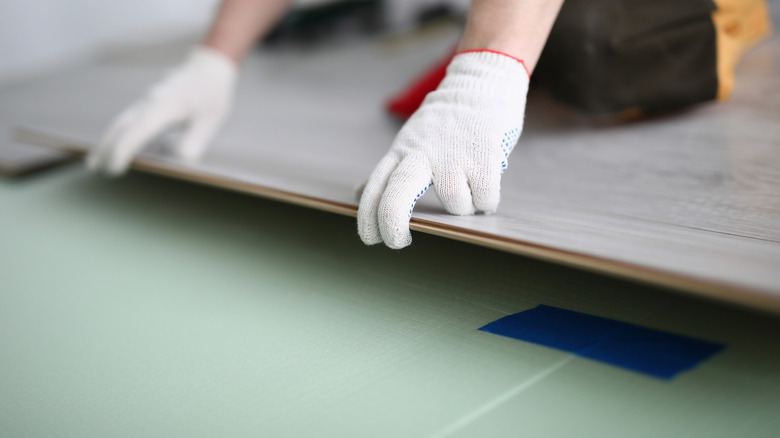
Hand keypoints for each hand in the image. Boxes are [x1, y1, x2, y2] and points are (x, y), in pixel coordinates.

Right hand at [87, 46, 235, 175]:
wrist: (208, 66)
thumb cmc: (211, 93)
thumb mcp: (211, 118)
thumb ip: (197, 138)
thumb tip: (182, 157)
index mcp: (164, 106)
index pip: (138, 131)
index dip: (124, 151)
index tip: (115, 168)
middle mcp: (150, 103)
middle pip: (120, 126)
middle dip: (106, 147)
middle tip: (94, 169)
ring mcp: (147, 101)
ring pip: (120, 122)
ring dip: (106, 141)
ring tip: (94, 162)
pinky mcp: (148, 103)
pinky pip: (127, 119)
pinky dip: (117, 133)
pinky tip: (113, 146)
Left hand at [358, 50, 529, 248]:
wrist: (479, 86)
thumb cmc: (444, 125)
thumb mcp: (407, 142)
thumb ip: (386, 171)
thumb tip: (357, 194)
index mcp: (401, 153)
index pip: (374, 190)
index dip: (367, 220)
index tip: (371, 239)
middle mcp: (422, 154)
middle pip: (397, 198)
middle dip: (393, 227)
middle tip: (399, 243)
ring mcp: (453, 155)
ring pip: (455, 204)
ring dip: (464, 207)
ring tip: (469, 190)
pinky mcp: (484, 156)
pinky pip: (485, 199)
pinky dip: (487, 201)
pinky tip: (485, 185)